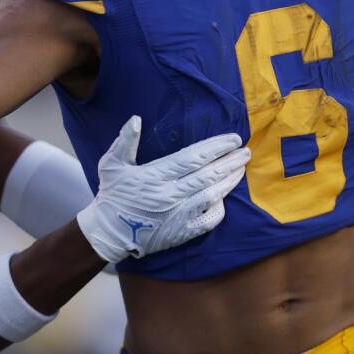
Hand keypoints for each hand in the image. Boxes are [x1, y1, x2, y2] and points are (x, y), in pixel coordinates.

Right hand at [76, 116, 249, 262]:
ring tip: (242, 169)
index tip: (233, 139)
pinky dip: (219, 208)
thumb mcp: (111, 165)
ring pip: (212, 195)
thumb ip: (125, 142)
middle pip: (208, 174)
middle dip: (230, 161)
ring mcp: (178, 214)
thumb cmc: (111, 195)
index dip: (216, 147)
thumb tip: (135, 119)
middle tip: (245, 151)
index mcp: (156, 175)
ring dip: (229, 181)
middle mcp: (170, 194)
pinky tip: (224, 197)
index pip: (193, 157)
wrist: (109, 233)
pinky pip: (208, 221)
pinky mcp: (181, 232)